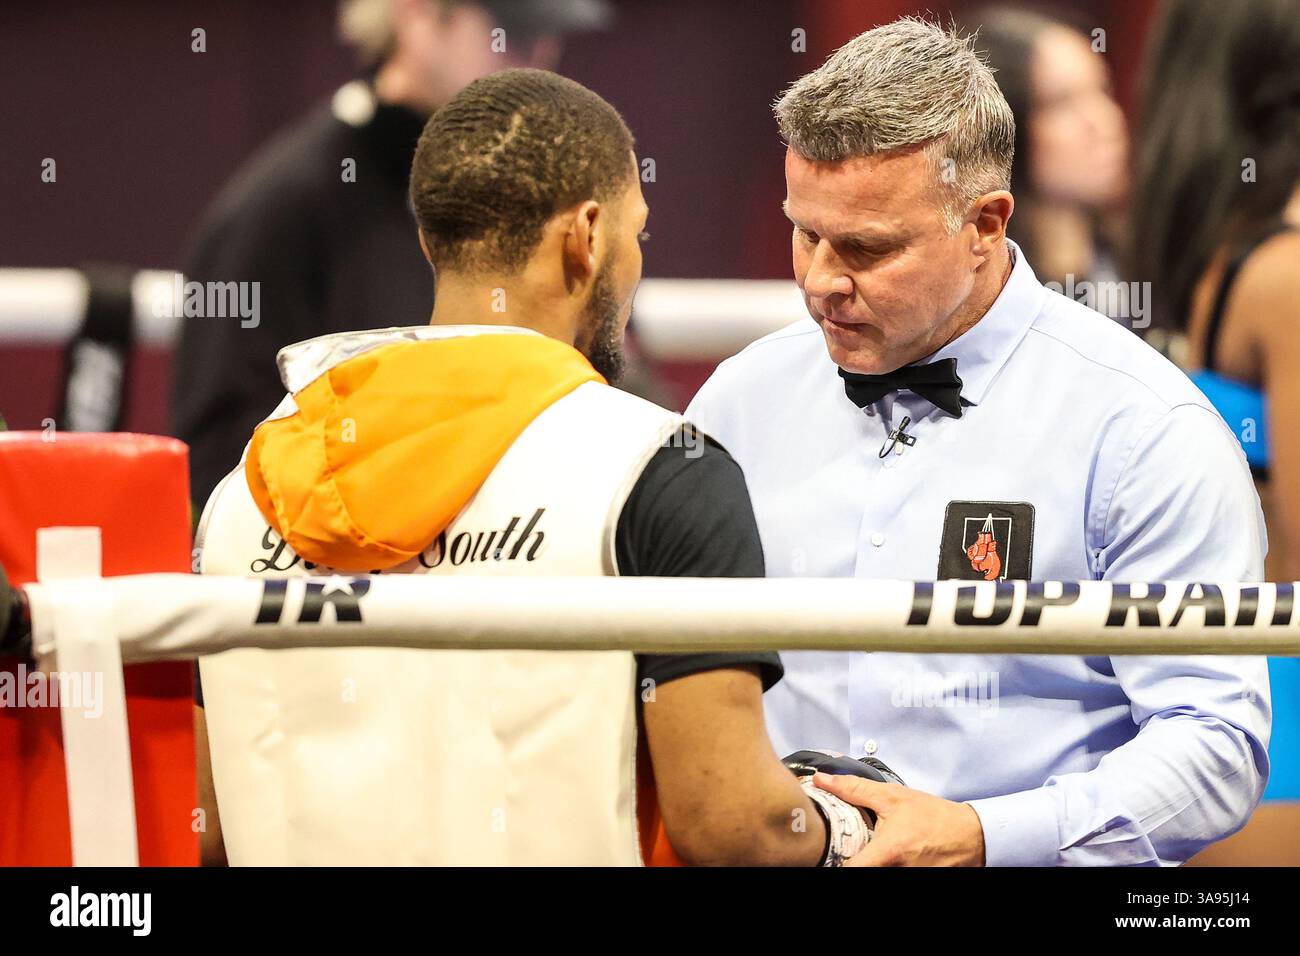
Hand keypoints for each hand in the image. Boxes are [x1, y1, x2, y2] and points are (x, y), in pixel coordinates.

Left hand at [811, 772, 985, 866]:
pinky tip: (882, 856)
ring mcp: (908, 880)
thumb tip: (823, 780)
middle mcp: (896, 872)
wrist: (970, 835)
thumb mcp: (892, 797)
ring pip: (874, 874)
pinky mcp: (916, 882)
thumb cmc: (934, 817)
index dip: (833, 862)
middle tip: (844, 847)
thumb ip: (854, 789)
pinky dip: (883, 866)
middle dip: (849, 860)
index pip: (849, 870)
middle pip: (860, 872)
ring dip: (868, 862)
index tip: (824, 854)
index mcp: (888, 852)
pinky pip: (888, 875)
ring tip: (866, 850)